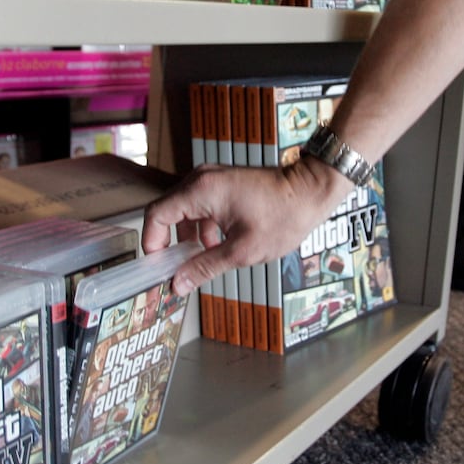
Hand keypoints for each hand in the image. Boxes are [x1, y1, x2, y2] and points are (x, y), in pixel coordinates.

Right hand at [141, 158, 351, 295]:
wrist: (310, 191)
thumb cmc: (283, 217)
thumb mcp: (242, 251)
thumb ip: (205, 267)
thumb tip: (178, 284)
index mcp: (201, 190)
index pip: (156, 215)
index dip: (152, 243)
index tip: (158, 266)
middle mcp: (200, 179)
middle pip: (167, 212)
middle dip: (169, 243)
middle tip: (176, 270)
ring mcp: (210, 179)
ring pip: (183, 211)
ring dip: (187, 237)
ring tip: (201, 260)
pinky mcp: (220, 183)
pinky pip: (198, 206)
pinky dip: (201, 228)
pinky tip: (216, 246)